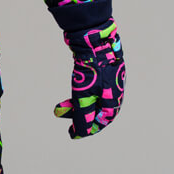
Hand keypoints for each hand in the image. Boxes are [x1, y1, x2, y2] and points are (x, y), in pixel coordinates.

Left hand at [54, 20, 124, 138]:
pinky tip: (71, 92)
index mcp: (114, 98)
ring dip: (75, 105)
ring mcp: (108, 79)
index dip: (88, 130)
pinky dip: (79, 93)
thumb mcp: (84, 96)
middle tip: (63, 120)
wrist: (94, 38)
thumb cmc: (92, 69)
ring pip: (91, 98)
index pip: (102, 121)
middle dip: (79, 117)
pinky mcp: (101, 70)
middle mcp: (114, 90)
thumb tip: (80, 133)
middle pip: (97, 111)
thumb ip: (83, 115)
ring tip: (58, 108)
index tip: (72, 134)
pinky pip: (90, 88)